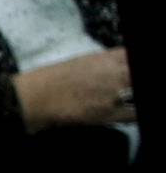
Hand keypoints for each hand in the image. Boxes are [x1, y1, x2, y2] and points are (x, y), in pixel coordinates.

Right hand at [13, 48, 132, 131]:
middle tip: (125, 88)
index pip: (131, 58)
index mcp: (107, 58)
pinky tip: (127, 112)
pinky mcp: (108, 113)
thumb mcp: (82, 62)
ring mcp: (113, 93)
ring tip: (123, 98)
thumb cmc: (50, 81)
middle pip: (136, 75)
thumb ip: (105, 64)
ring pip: (137, 92)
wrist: (34, 97)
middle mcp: (114, 73)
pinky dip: (133, 113)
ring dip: (131, 95)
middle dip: (130, 81)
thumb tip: (118, 68)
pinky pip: (134, 114)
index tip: (127, 73)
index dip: (129, 67)